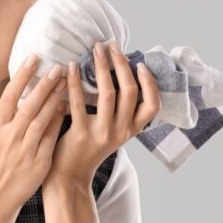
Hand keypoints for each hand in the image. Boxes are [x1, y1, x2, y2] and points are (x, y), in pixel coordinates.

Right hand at [0, 54, 68, 216]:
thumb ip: (7, 118)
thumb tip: (21, 94)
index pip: (11, 94)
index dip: (23, 74)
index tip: (34, 57)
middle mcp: (9, 135)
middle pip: (30, 103)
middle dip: (45, 83)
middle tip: (59, 65)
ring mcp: (24, 149)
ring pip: (42, 118)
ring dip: (55, 98)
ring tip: (66, 82)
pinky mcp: (38, 162)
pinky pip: (51, 137)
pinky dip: (58, 121)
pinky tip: (67, 107)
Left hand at [43, 40, 160, 190]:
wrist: (69, 177)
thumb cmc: (88, 148)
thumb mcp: (112, 132)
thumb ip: (120, 111)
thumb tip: (121, 72)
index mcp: (131, 130)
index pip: (153, 105)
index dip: (150, 83)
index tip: (140, 64)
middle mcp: (120, 132)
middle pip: (130, 92)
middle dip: (122, 63)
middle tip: (111, 45)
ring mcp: (102, 134)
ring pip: (108, 93)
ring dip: (102, 66)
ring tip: (95, 49)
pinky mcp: (80, 135)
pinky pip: (78, 102)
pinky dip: (74, 81)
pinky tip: (69, 67)